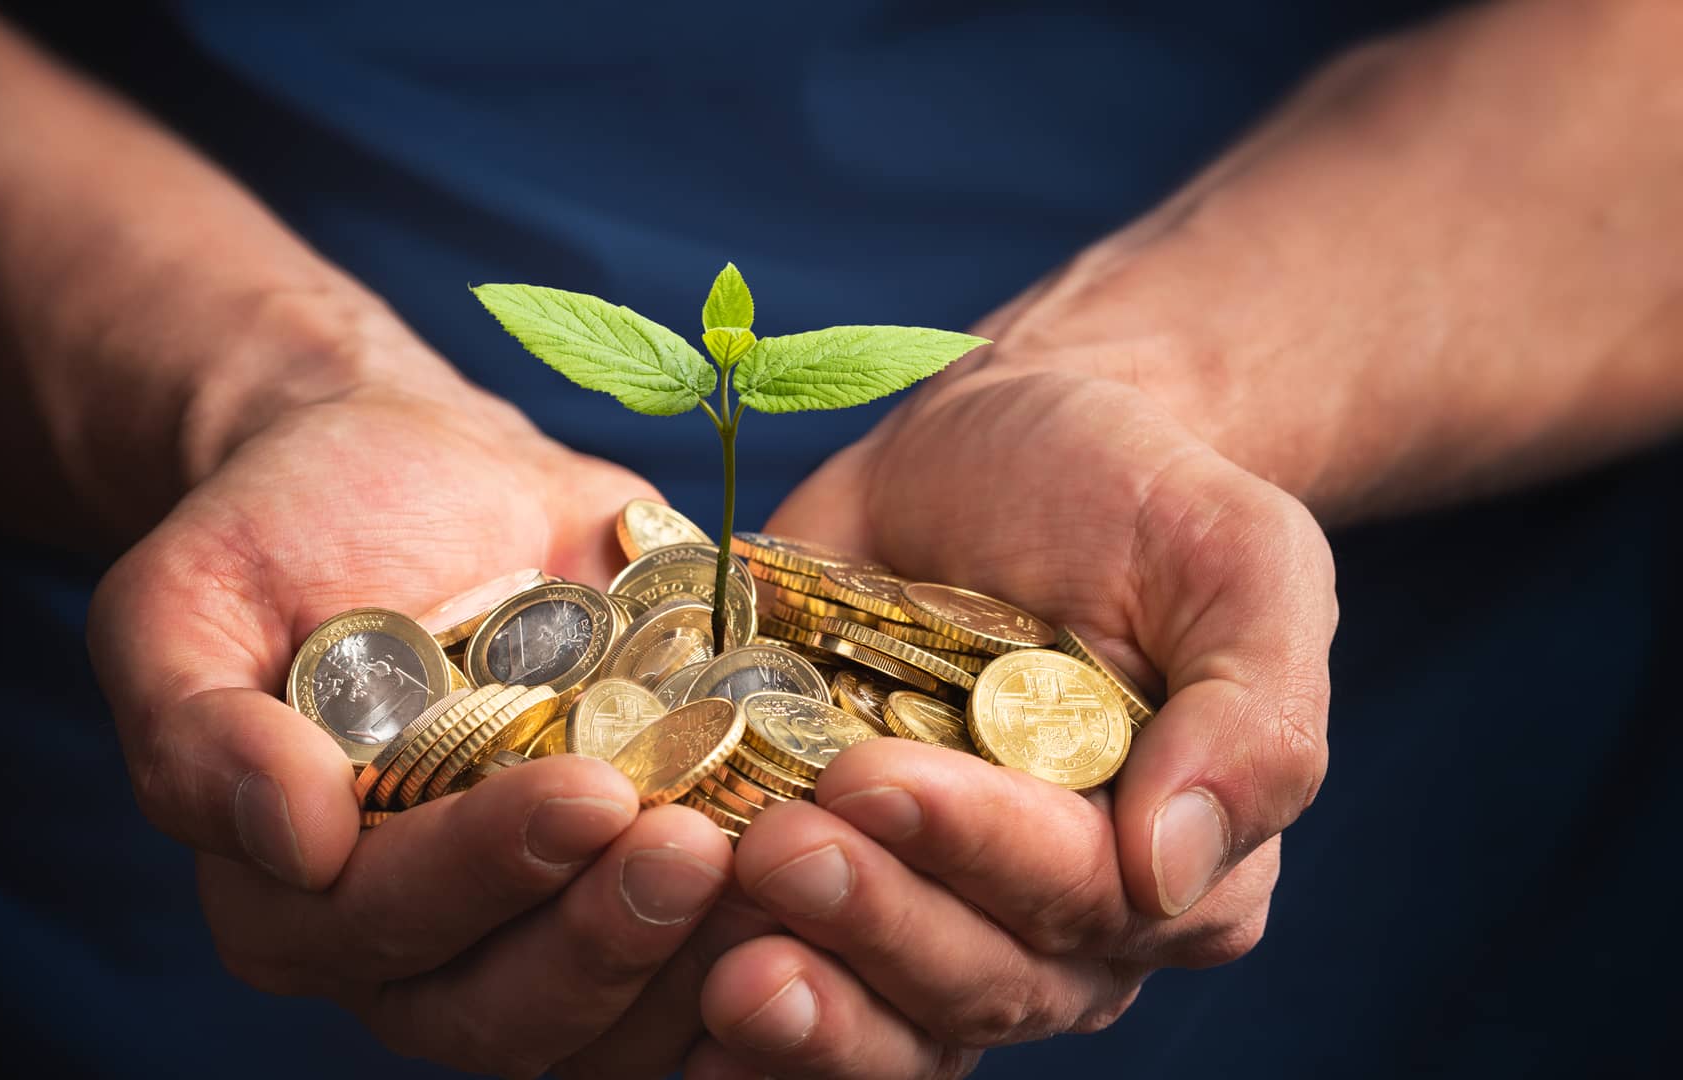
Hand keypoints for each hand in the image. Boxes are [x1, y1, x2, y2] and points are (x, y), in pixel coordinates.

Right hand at [87, 313, 748, 1077]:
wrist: (410, 471)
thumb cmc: (283, 532)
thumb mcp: (186, 601)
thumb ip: (194, 728)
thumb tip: (287, 838)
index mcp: (296, 896)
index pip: (382, 933)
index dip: (483, 877)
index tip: (586, 792)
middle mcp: (420, 939)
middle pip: (507, 1010)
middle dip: (604, 941)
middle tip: (696, 850)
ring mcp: (536, 916)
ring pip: (613, 1014)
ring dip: (699, 961)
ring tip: (786, 873)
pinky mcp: (627, 876)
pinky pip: (697, 951)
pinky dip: (764, 929)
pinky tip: (833, 865)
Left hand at [686, 363, 1336, 1077]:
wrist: (997, 450)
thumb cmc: (1132, 493)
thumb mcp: (1236, 556)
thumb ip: (1254, 714)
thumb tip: (1176, 873)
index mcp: (1177, 857)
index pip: (1083, 895)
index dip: (976, 850)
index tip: (871, 781)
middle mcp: (1065, 922)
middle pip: (978, 978)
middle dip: (873, 922)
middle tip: (775, 848)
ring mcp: (943, 915)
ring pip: (892, 1022)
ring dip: (808, 1008)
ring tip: (716, 956)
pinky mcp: (843, 896)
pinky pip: (810, 997)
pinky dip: (749, 1039)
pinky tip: (681, 1029)